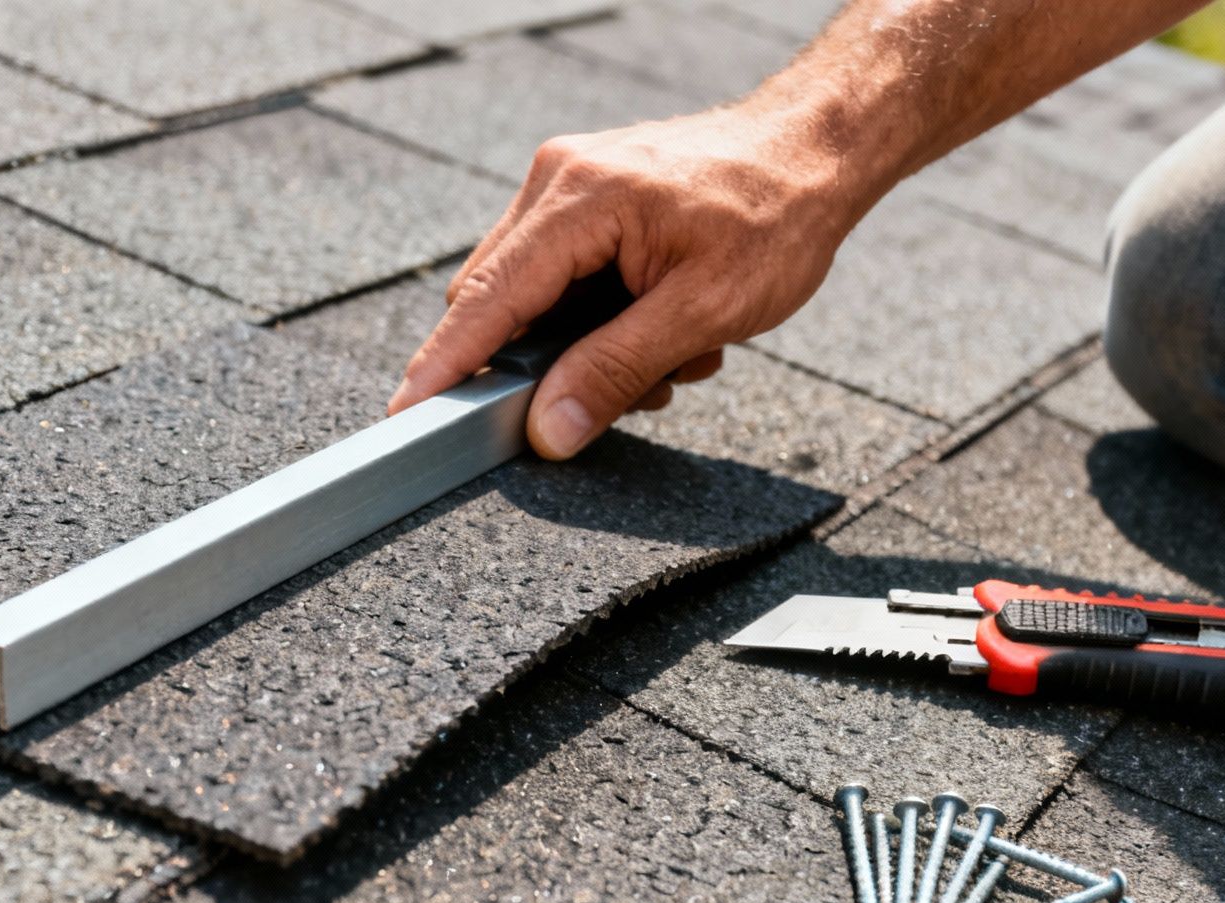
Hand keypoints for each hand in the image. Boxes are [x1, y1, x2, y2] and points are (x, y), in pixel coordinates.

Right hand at [391, 103, 862, 458]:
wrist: (819, 150)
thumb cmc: (775, 218)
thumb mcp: (702, 312)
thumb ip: (615, 372)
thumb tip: (548, 431)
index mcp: (579, 200)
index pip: (485, 299)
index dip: (445, 365)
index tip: (406, 416)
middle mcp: (558, 180)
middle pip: (499, 300)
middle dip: (548, 364)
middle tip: (631, 393)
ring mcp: (571, 183)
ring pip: (535, 296)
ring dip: (590, 345)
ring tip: (677, 354)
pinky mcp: (590, 197)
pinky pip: (565, 276)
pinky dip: (606, 318)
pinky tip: (667, 326)